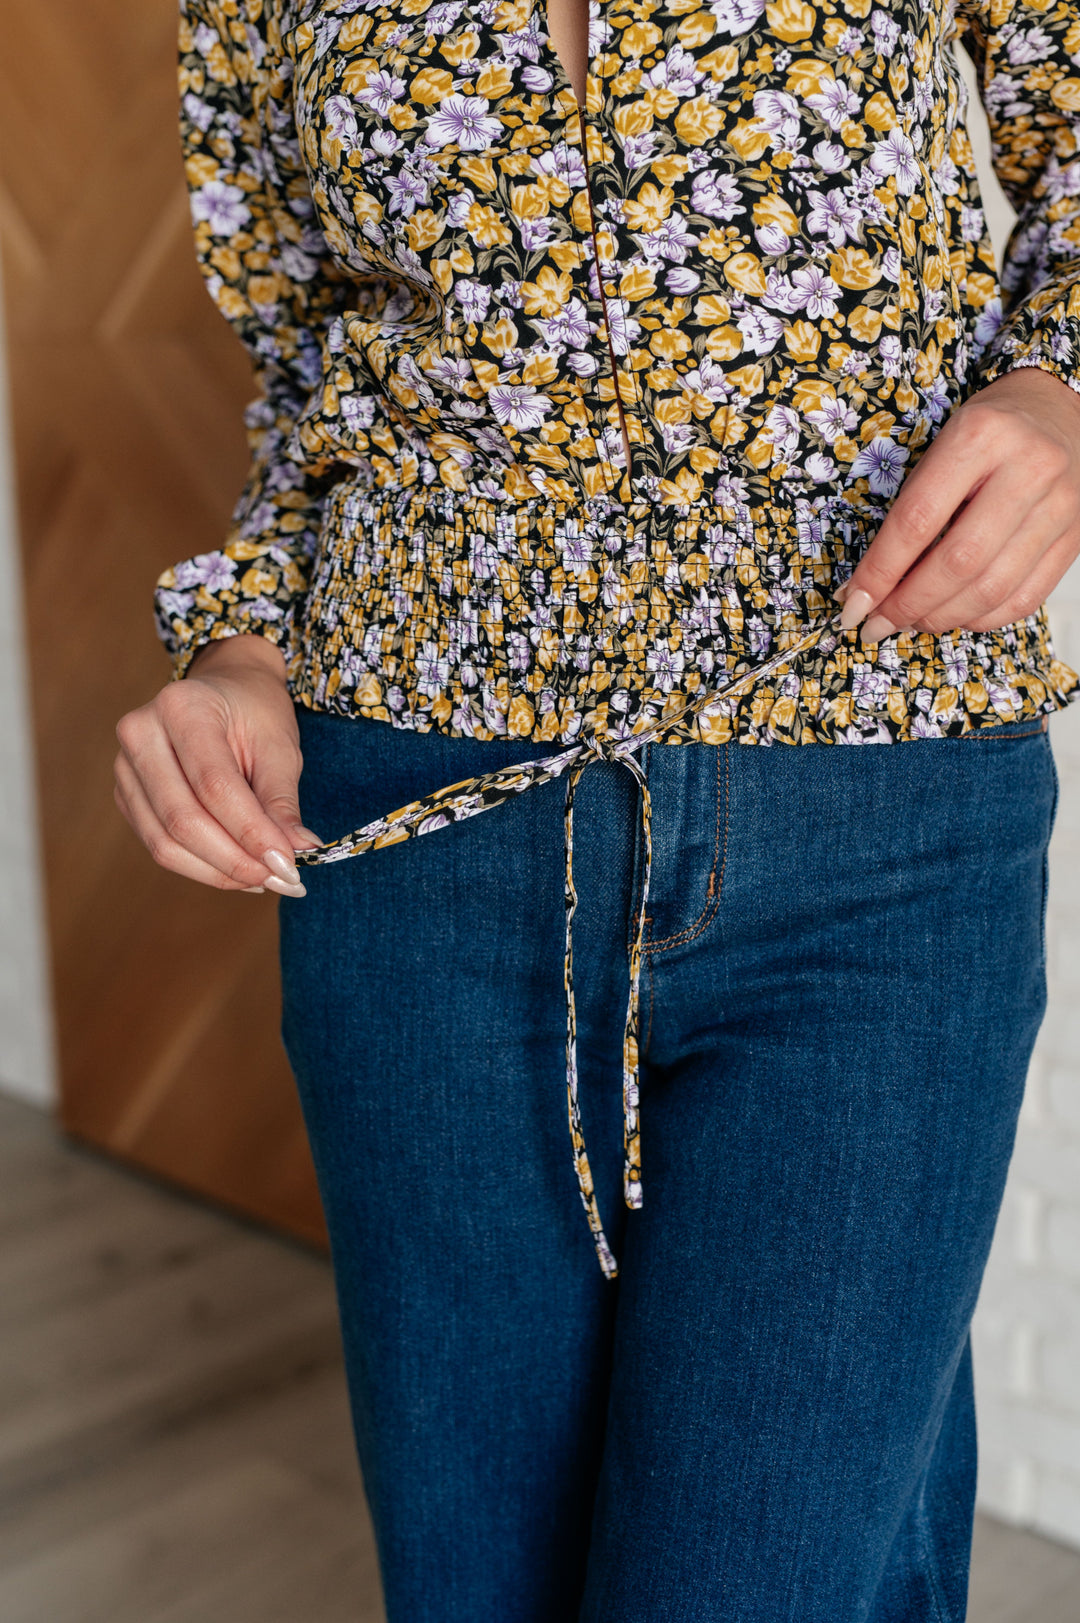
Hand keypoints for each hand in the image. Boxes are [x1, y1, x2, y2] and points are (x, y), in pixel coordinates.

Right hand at [114, 636, 322, 896]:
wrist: (225, 690)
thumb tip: (296, 855)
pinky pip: (158, 844)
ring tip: (263, 880)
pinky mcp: (126, 795)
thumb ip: (282, 802)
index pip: (214, 786)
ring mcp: (124, 766)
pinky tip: (237, 870)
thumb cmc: (254, 713)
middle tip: (281, 881)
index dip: (251, 833)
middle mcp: (140, 732)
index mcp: (182, 706)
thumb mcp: (279, 747)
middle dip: (235, 861)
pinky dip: (200, 866)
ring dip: (217, 872)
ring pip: (164, 842)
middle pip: (182, 819)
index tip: (289, 866)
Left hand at [837, 367, 1079, 642]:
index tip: (853, 603)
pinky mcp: (1075, 537)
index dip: (880, 572)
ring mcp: (1059, 506)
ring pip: (992, 588)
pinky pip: (1026, 598)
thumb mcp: (943, 445)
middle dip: (908, 605)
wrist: (1061, 409)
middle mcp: (1027, 470)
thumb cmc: (991, 431)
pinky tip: (955, 616)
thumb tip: (869, 584)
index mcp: (980, 437)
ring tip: (911, 622)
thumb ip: (911, 509)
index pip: (917, 521)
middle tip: (878, 623)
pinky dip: (982, 619)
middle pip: (958, 562)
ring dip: (941, 618)